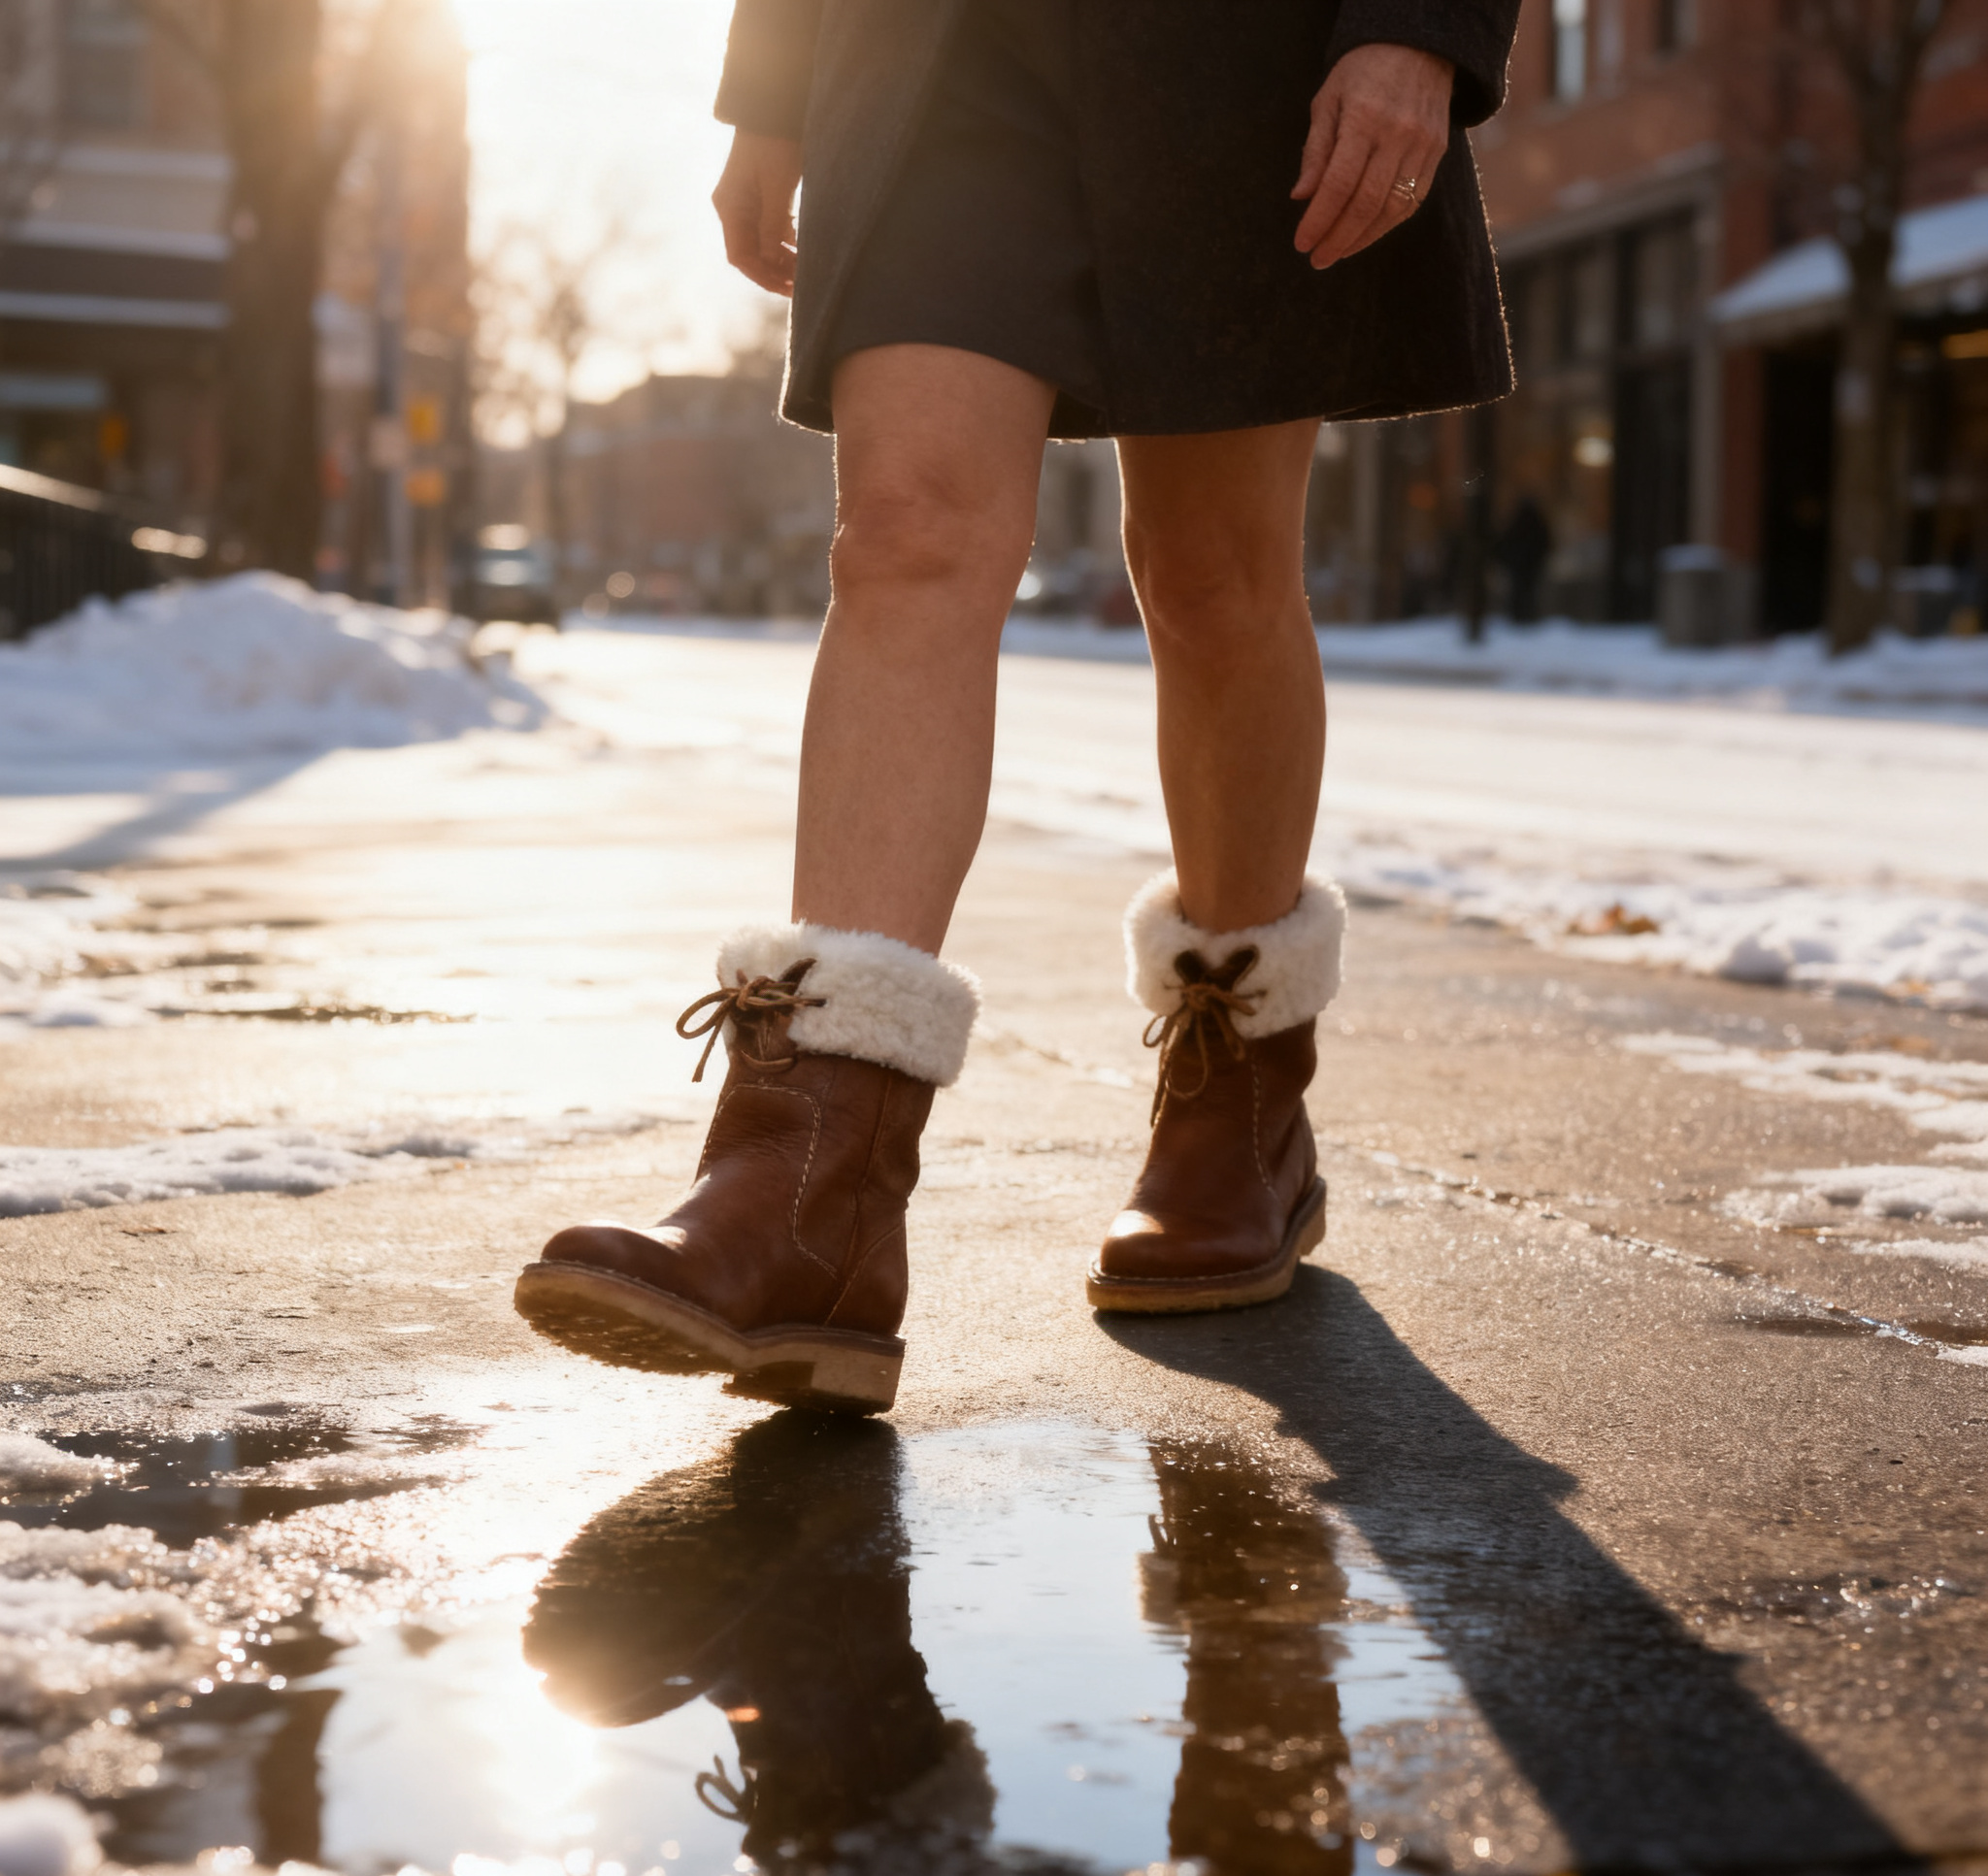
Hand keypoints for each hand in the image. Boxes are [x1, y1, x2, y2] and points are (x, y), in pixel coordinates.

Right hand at [713, 131, 803, 294]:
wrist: (775, 107)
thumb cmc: (774, 143)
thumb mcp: (776, 187)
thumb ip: (772, 226)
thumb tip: (773, 263)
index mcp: (730, 207)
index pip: (740, 255)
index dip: (761, 275)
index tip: (785, 287)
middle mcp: (735, 208)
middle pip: (751, 253)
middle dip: (774, 271)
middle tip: (800, 286)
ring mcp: (748, 203)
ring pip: (764, 243)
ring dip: (783, 259)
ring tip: (806, 272)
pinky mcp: (764, 197)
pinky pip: (772, 229)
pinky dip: (787, 243)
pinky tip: (804, 251)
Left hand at [1292, 44, 1453, 269]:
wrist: (1420, 45)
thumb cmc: (1363, 71)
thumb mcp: (1328, 100)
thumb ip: (1315, 150)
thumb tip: (1301, 196)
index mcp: (1363, 119)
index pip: (1338, 184)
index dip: (1319, 220)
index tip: (1302, 243)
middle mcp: (1396, 135)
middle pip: (1365, 203)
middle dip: (1338, 238)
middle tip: (1317, 259)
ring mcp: (1421, 146)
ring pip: (1392, 208)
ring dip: (1363, 238)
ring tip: (1338, 252)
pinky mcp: (1437, 153)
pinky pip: (1413, 201)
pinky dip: (1387, 224)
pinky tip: (1366, 234)